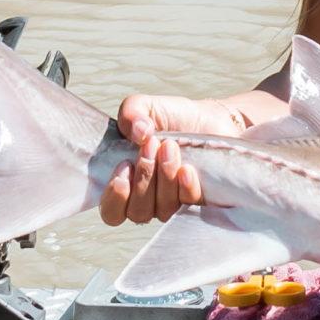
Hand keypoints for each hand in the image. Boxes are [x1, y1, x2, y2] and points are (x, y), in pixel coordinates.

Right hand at [99, 95, 230, 227]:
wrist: (207, 117)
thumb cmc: (171, 118)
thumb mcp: (145, 107)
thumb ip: (131, 113)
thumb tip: (137, 131)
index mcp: (127, 184)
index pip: (112, 212)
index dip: (115, 198)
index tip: (124, 166)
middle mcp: (148, 200)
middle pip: (138, 212)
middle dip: (143, 178)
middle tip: (151, 146)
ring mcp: (173, 203)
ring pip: (162, 209)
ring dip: (164, 177)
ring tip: (170, 147)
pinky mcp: (197, 199)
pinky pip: (188, 204)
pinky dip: (186, 187)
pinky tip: (186, 169)